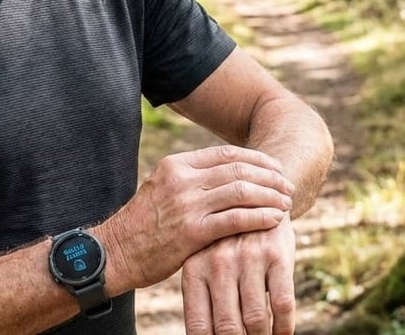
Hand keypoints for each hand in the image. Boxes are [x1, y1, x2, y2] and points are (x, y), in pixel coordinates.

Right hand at [99, 145, 293, 293]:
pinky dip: (260, 217)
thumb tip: (223, 174)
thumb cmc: (143, 223)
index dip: (256, 159)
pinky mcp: (192, 232)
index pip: (226, 154)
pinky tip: (274, 220)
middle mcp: (183, 179)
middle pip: (238, 169)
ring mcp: (187, 205)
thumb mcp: (162, 188)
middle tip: (287, 186)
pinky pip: (236, 219)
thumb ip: (191, 179)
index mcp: (176, 165)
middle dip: (269, 177)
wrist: (116, 251)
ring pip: (241, 191)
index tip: (274, 169)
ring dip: (270, 196)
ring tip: (286, 203)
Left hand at [181, 215, 296, 334]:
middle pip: (229, 328)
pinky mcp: (277, 255)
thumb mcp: (205, 263)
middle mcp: (219, 263)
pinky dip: (284, 328)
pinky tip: (281, 332)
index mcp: (194, 269)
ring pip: (257, 320)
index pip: (199, 326)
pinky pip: (283, 305)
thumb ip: (204, 299)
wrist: (256, 199)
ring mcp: (248, 257)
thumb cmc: (225, 244)